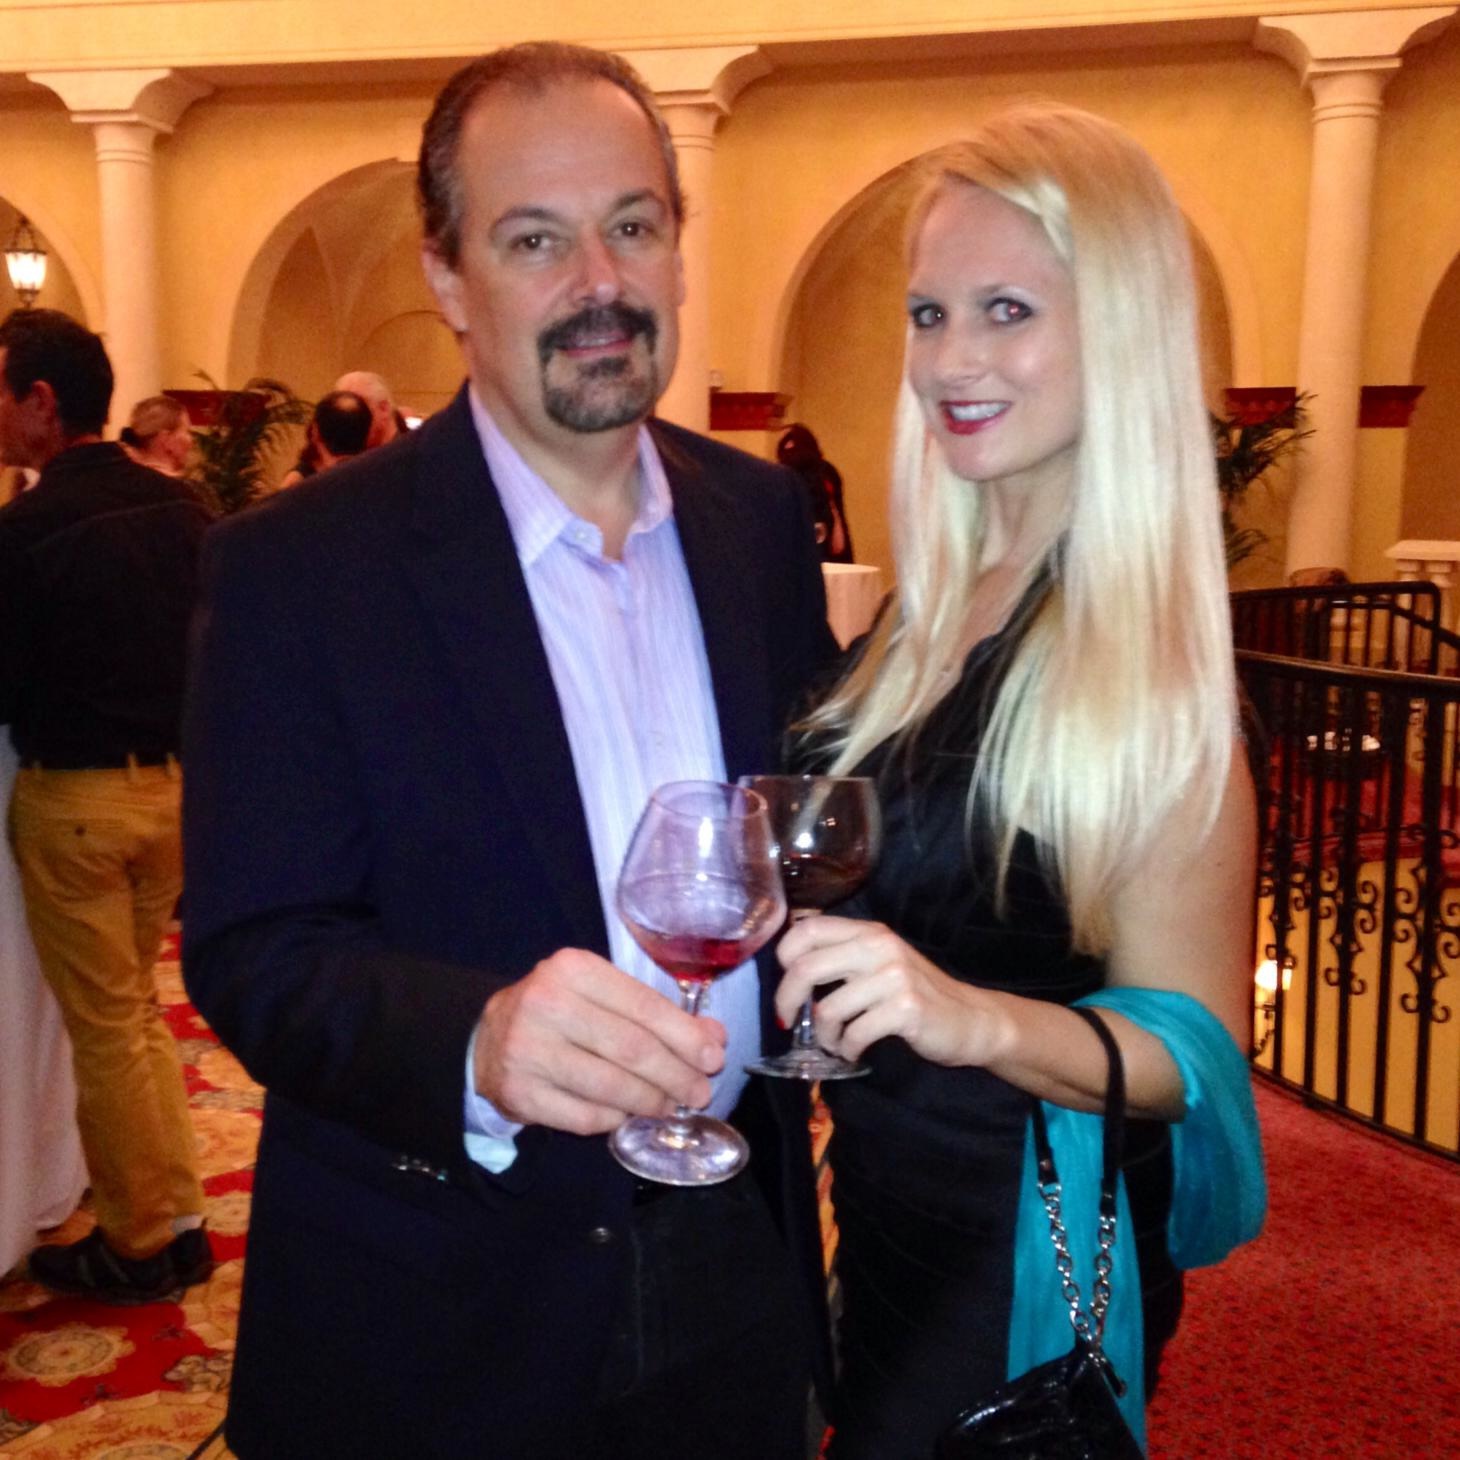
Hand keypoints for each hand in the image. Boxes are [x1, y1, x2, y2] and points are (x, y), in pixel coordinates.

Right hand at [473, 948, 726, 1134]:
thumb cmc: (559, 1011)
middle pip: (632, 1049)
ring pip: (611, 1086)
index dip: (685, 1036)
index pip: (644, 1006)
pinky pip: (585, 1116)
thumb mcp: (602, 995)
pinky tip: (628, 1115)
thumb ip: (655, 1012)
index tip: (713, 1057)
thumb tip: (712, 1038)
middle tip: (700, 1091)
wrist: (488, 1038)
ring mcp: (528, 1051)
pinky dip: (615, 1120)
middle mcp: (547, 1005)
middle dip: (676, 1075)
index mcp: (573, 970)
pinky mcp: (519, 1094)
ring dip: (651, 1102)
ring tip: (671, 1106)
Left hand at [776, 916, 1013, 1067]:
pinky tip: (854, 1051)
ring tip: (835, 1043)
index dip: (784, 956)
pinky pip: (854, 1033)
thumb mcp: (879, 962)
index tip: (785, 981)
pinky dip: (847, 1049)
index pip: (808, 929)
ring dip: (824, 1036)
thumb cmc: (915, 993)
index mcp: (868, 932)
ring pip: (828, 1009)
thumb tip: (790, 964)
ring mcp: (893, 976)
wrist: (970, 1018)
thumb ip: (843, 956)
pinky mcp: (905, 1008)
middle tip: (787, 1021)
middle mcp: (879, 947)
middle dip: (787, 1000)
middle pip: (806, 968)